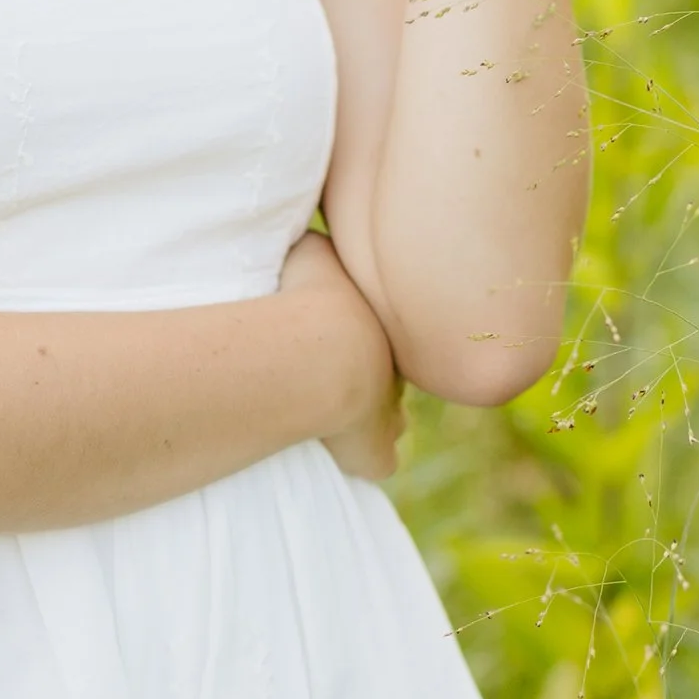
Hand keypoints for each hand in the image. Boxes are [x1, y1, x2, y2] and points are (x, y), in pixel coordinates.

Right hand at [278, 229, 401, 478]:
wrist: (320, 348)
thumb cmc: (305, 293)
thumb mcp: (308, 249)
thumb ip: (314, 248)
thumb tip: (307, 240)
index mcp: (379, 320)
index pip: (379, 325)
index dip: (356, 329)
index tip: (335, 329)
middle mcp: (393, 363)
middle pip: (390, 367)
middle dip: (371, 369)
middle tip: (337, 370)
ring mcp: (387, 409)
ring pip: (392, 415)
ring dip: (369, 415)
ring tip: (341, 416)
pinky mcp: (374, 448)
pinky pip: (378, 459)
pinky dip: (366, 458)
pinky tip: (350, 458)